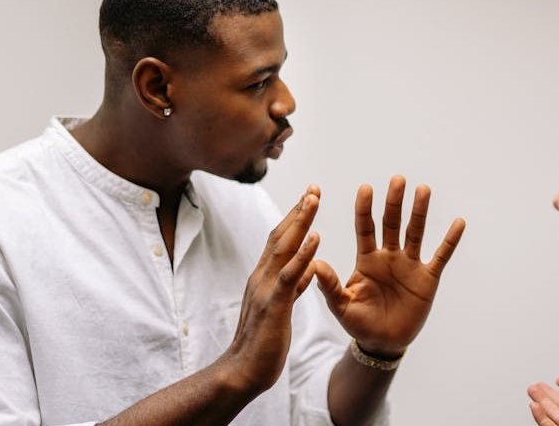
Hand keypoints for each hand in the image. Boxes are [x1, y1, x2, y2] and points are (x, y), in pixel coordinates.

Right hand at [215, 187, 321, 393]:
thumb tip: (307, 270)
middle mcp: (261, 277)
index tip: (309, 198)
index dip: (295, 218)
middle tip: (314, 187)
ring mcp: (265, 289)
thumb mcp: (281, 308)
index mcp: (263, 278)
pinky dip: (302, 254)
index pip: (279, 241)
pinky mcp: (273, 305)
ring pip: (283, 248)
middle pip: (280, 235)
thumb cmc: (262, 343)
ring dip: (300, 222)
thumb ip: (292, 287)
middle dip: (298, 210)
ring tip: (314, 199)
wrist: (242, 372)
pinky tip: (316, 238)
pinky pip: (289, 275)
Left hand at [312, 175, 465, 356]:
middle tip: (397, 179)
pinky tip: (458, 222)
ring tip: (423, 189)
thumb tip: (314, 263)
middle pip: (392, 223)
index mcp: (367, 260)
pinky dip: (450, 240)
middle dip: (394, 202)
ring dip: (419, 212)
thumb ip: (330, 285)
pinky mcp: (428, 278)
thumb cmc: (359, 323)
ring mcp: (409, 265)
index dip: (365, 209)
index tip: (365, 188)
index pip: (365, 228)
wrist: (383, 343)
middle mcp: (389, 257)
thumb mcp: (341, 306)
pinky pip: (441, 256)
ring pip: (415, 233)